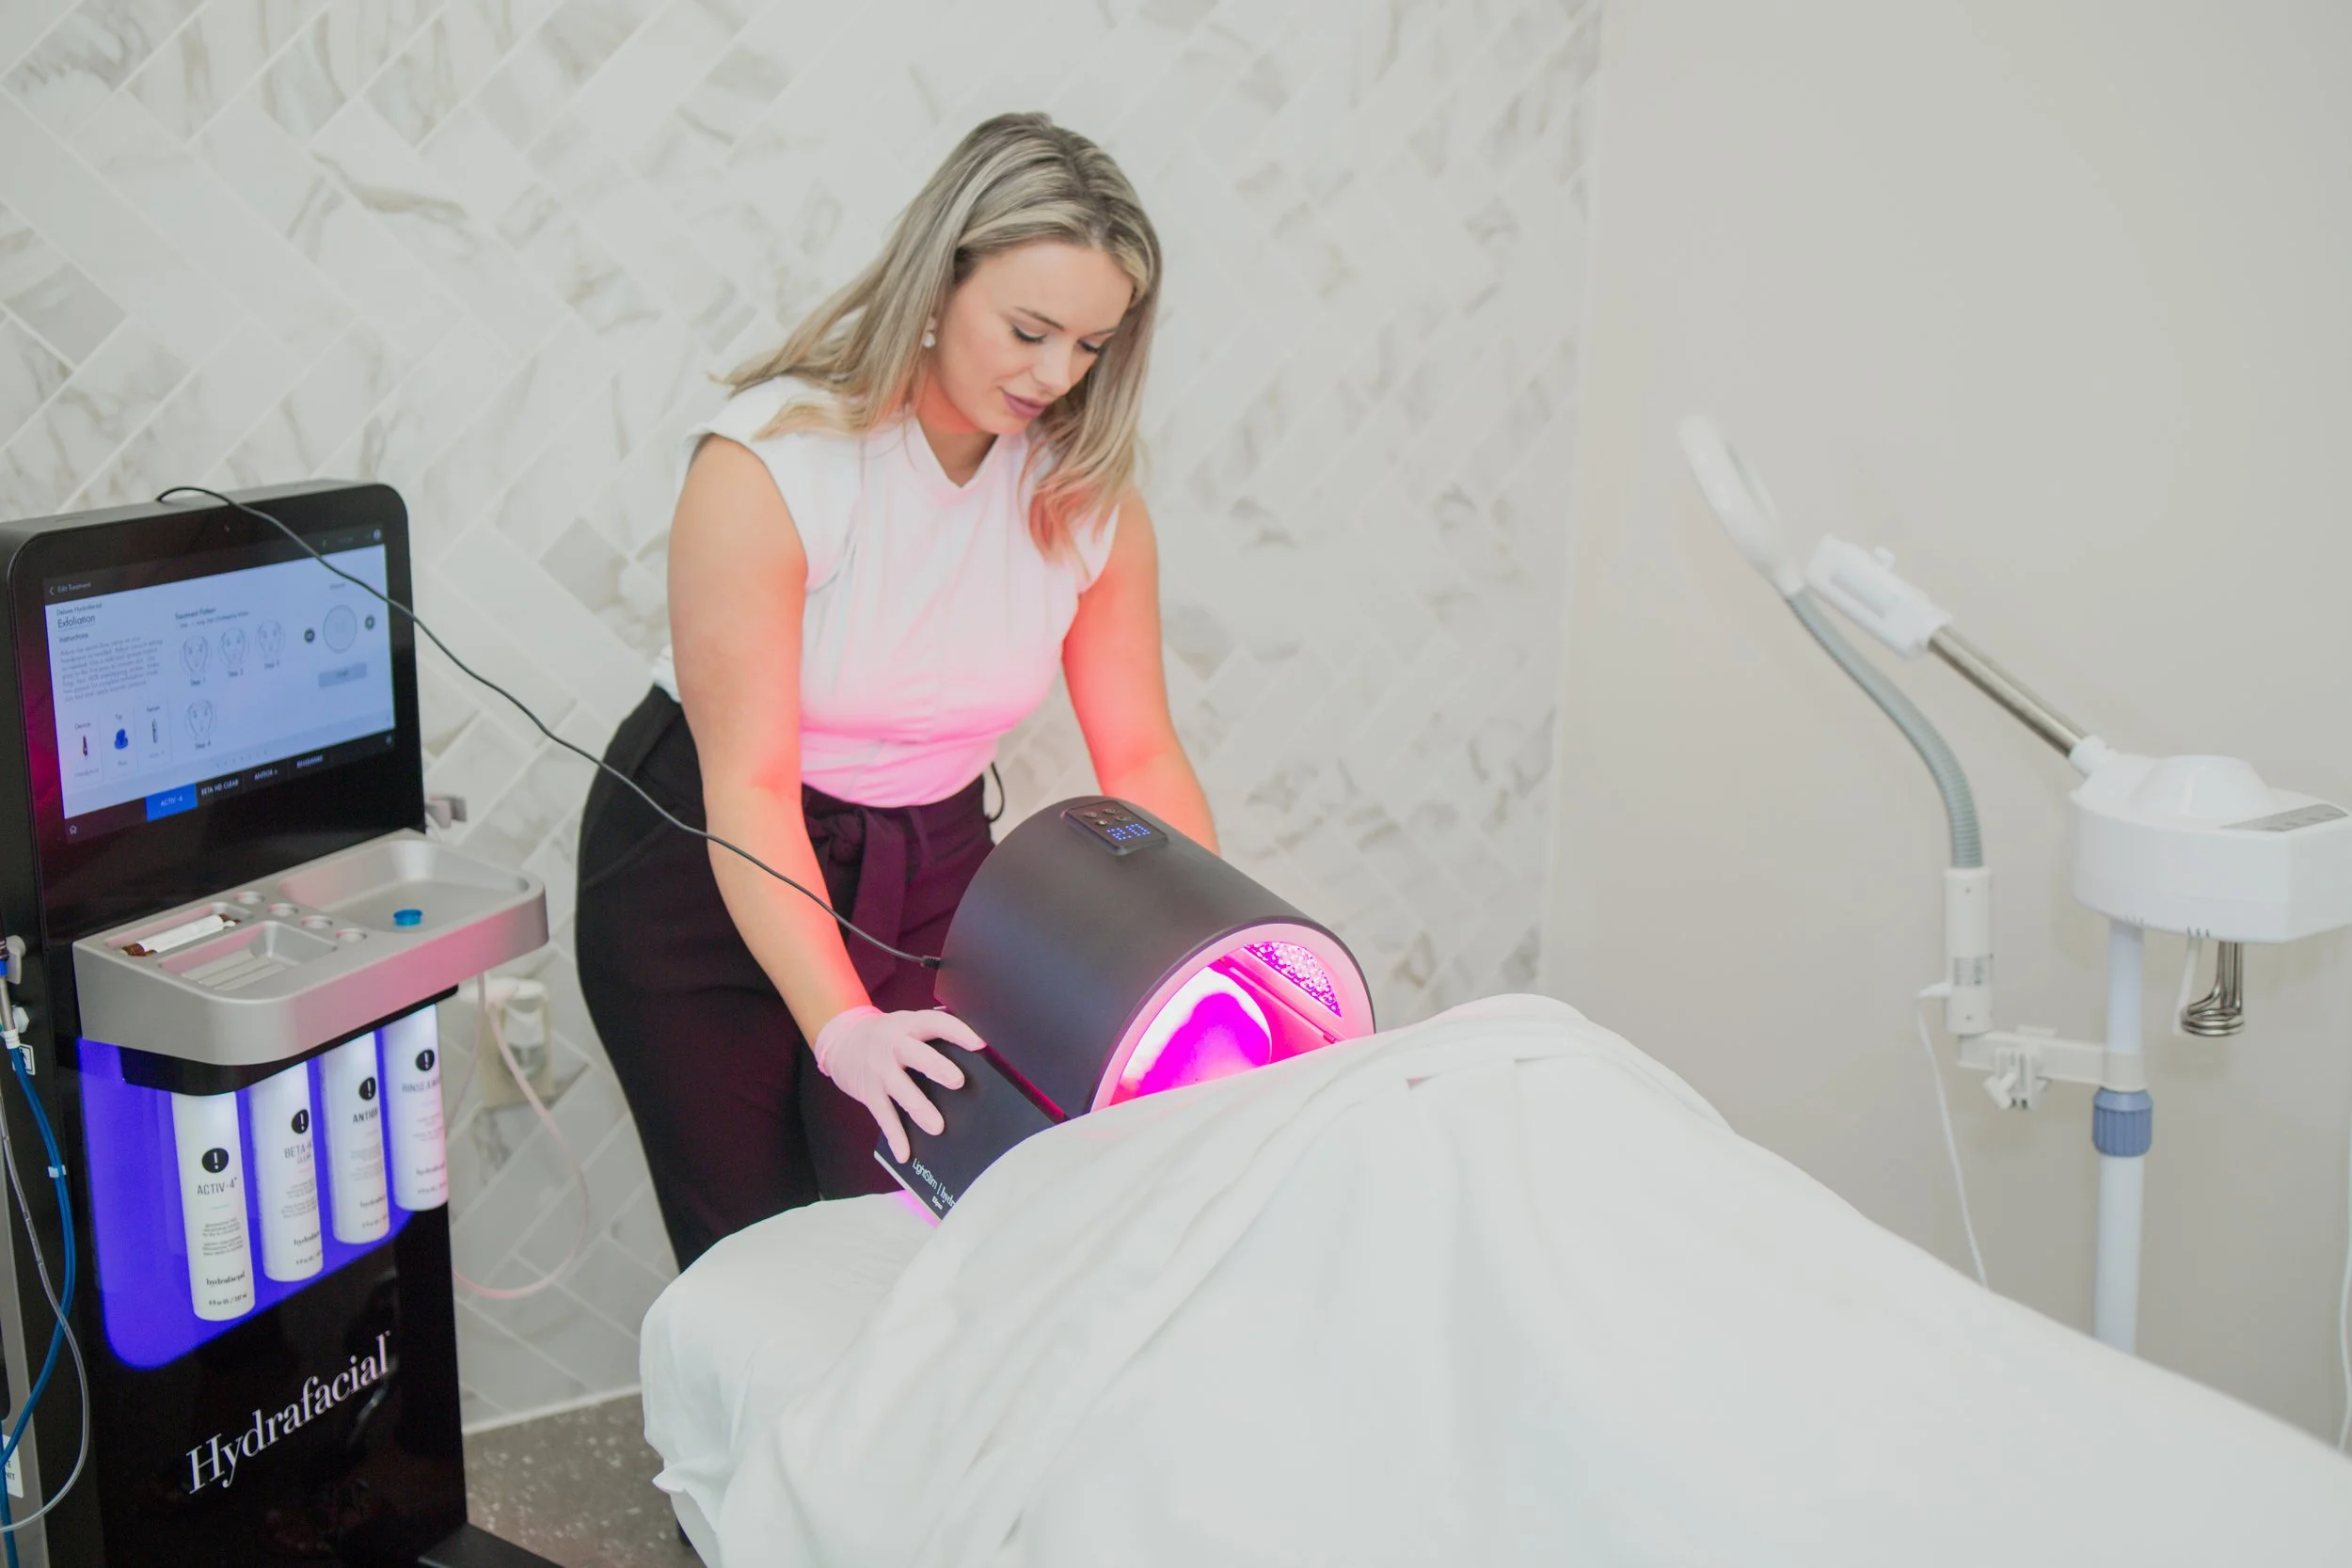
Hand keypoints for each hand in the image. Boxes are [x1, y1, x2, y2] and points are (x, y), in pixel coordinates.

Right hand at [811, 1006, 985, 1161]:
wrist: (841, 1040)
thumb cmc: (887, 1035)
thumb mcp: (908, 1023)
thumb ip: (935, 1028)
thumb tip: (975, 1039)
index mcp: (908, 1024)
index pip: (934, 1024)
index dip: (957, 1032)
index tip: (979, 1044)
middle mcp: (893, 1045)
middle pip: (915, 1055)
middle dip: (936, 1067)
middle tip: (958, 1081)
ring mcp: (880, 1070)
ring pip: (900, 1089)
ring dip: (919, 1108)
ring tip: (937, 1127)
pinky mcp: (869, 1093)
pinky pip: (884, 1116)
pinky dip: (894, 1136)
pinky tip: (904, 1153)